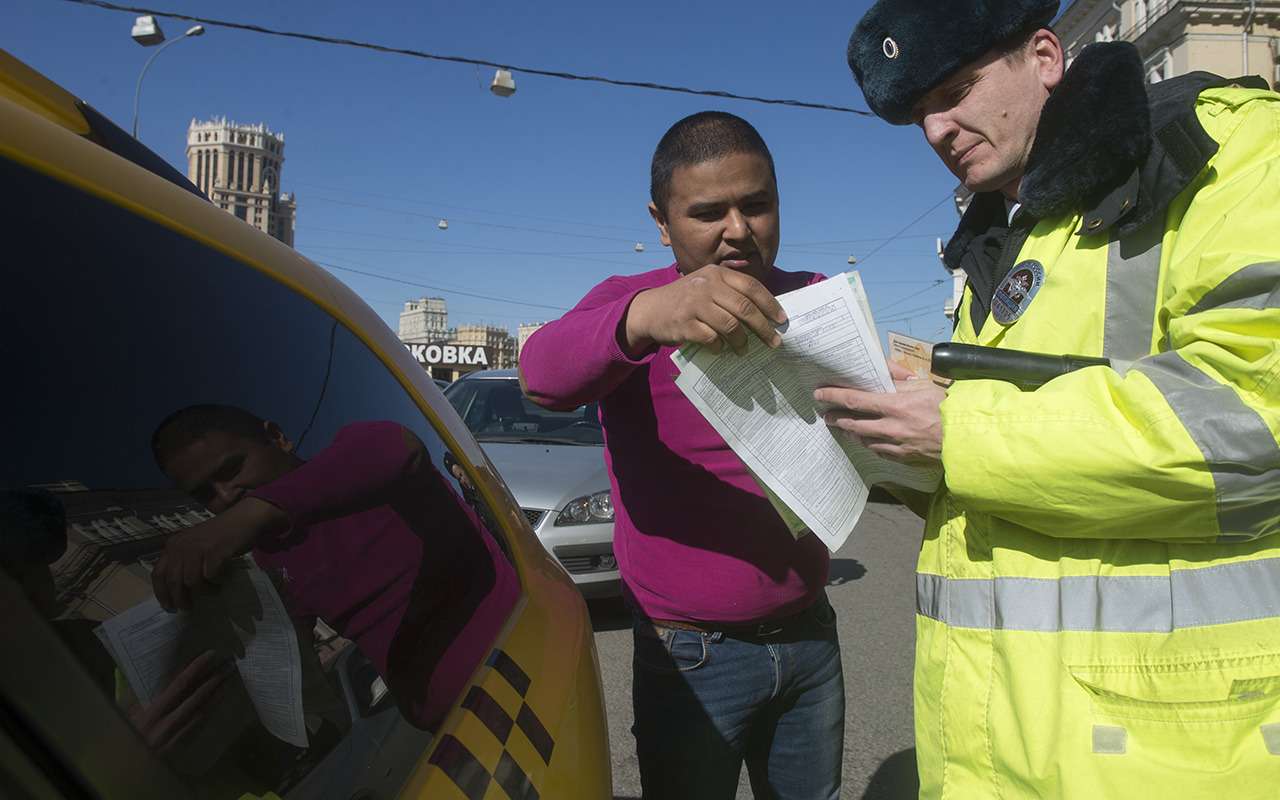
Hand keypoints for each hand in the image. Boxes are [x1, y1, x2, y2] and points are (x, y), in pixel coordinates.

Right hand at [127, 649, 232, 752]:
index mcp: (151, 712)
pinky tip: (216, 703)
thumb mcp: (124, 713)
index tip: (210, 655)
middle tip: (229, 665)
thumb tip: (144, 672)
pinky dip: (208, 712)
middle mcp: (166, 724)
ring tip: (228, 681)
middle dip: (213, 680)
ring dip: (216, 695)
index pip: (178, 685)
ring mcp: (175, 737)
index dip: (196, 669)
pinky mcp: (180, 747)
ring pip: (201, 712)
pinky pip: (198, 726)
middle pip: (196, 698)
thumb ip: (134, 693)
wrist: (123, 770)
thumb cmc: (121, 735)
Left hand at [152, 497, 285, 611]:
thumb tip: (178, 590)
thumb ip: (183, 562)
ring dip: (202, 591)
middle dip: (180, 598)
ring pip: (191, 581)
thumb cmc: (220, 535)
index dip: (162, 593)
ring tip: (213, 592)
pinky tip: (222, 581)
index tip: (169, 607)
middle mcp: (181, 546)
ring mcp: (197, 548)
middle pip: (173, 581)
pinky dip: (216, 582)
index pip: (158, 574)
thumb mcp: (194, 546)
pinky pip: (210, 576)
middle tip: (188, 607)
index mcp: (173, 545)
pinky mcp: (214, 551)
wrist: (243, 519)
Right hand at [623, 265, 786, 355]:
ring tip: (744, 349)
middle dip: (763, 328)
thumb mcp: (707, 286)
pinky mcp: (684, 324)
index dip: (770, 304)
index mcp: (717, 274)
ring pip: (730, 325)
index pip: (751, 286)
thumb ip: (731, 293)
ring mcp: (694, 304)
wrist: (651, 310)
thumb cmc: (687, 301)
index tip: (781, 320)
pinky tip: (721, 349)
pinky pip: (712, 339)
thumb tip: (766, 314)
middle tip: (773, 342)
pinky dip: (720, 347)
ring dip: (742, 341)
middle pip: (744, 308)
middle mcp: (706, 285)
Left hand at [815, 363, 945, 463]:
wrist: (968, 438)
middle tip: (827, 415)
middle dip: (837, 418)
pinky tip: (867, 440)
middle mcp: (891, 427)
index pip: (855, 400)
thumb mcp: (924, 387)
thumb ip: (900, 383)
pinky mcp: (903, 458)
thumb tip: (883, 376)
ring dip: (851, 432)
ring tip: (844, 427)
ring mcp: (896, 445)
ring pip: (864, 439)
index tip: (820, 394)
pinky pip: (880, 451)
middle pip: (853, 423)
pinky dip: (870, 444)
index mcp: (895, 405)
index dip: (834, 396)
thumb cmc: (949, 408)